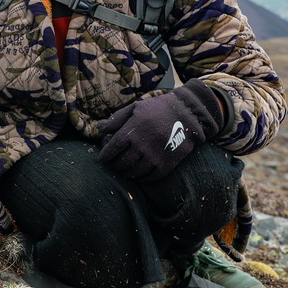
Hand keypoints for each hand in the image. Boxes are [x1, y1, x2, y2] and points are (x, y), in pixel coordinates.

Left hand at [97, 80, 224, 181]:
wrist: (187, 114)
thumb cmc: (158, 109)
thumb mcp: (135, 108)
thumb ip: (117, 119)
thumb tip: (99, 128)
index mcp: (133, 129)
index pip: (113, 148)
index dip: (105, 156)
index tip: (102, 159)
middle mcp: (142, 145)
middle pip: (122, 162)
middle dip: (114, 166)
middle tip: (112, 165)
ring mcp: (155, 156)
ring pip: (134, 172)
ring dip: (126, 173)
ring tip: (123, 170)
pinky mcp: (166, 164)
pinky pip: (149, 177)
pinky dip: (141, 179)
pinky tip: (138, 175)